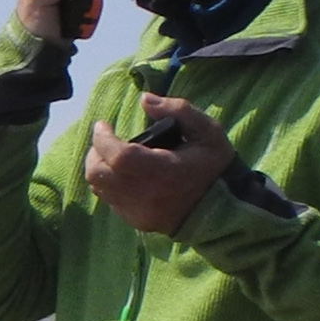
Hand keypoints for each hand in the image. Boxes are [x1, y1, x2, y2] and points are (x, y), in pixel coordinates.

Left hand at [85, 94, 231, 234]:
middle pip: (99, 174)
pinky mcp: (136, 221)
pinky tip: (123, 174)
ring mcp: (139, 212)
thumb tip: (144, 99)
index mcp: (164, 172)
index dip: (103, 139)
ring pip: (99, 188)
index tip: (102, 125)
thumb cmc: (214, 166)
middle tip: (104, 139)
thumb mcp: (208, 132)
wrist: (224, 209)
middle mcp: (147, 195)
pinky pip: (110, 201)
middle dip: (95, 152)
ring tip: (111, 154)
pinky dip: (108, 184)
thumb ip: (179, 110)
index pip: (119, 157)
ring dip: (99, 167)